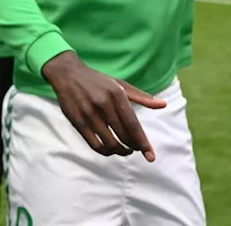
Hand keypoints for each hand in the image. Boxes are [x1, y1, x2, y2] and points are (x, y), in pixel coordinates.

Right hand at [41, 51, 166, 162]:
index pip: (133, 124)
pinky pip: (94, 144)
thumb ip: (142, 97)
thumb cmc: (97, 80)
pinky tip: (110, 149)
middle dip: (133, 147)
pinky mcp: (77, 121)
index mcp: (116, 94)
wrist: (67, 73)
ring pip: (109, 143)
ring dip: (120, 151)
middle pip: (123, 135)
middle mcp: (103, 104)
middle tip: (137, 149)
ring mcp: (89, 114)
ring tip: (125, 150)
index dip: (143, 142)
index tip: (150, 156)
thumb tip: (163, 105)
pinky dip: (105, 151)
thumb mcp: (120, 84)